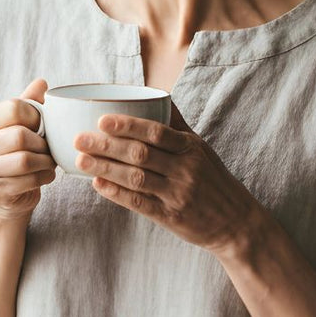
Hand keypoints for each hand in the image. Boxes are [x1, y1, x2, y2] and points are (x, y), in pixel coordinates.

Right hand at [0, 78, 56, 220]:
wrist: (5, 194)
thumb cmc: (14, 153)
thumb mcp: (19, 125)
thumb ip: (28, 103)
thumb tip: (42, 83)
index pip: (13, 108)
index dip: (35, 116)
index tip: (42, 126)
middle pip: (20, 136)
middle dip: (42, 143)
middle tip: (49, 148)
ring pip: (25, 161)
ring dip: (46, 161)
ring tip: (50, 161)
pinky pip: (27, 182)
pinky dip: (44, 177)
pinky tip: (46, 175)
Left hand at [73, 102, 258, 253]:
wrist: (236, 222)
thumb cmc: (212, 178)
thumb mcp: (200, 148)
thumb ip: (177, 124)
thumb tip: (158, 94)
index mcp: (190, 147)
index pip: (156, 132)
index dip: (128, 125)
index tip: (102, 120)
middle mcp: (185, 170)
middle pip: (140, 154)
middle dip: (107, 145)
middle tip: (80, 139)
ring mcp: (178, 194)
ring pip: (136, 178)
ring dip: (106, 168)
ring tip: (81, 160)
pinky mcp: (171, 217)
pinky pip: (139, 204)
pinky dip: (116, 194)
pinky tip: (98, 184)